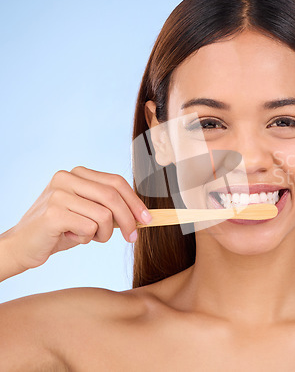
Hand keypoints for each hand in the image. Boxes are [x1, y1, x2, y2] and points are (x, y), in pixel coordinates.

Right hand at [5, 166, 150, 270]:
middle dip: (128, 220)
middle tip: (132, 237)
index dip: (135, 201)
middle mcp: (67, 178)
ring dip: (103, 234)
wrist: (22, 246)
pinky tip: (70, 237)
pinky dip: (86, 238)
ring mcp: (59, 193)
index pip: (116, 182)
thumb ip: (110, 208)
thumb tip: (142, 215)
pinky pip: (89, 227)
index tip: (147, 219)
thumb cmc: (60, 230)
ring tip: (88, 237)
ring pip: (104, 215)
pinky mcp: (54, 212)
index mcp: (78, 174)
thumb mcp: (88, 213)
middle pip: (113, 196)